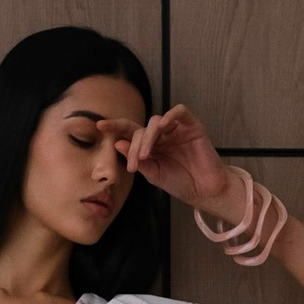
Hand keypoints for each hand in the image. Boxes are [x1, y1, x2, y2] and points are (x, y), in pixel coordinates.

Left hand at [95, 102, 231, 210]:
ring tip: (147, 154)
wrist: (203, 191)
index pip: (130, 132)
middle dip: (134, 144)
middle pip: (141, 129)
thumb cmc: (180, 183)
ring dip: (148, 137)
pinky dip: (170, 116)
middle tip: (135, 161)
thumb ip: (137, 159)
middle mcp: (161, 135)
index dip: (115, 127)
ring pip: (156, 122)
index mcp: (150, 145)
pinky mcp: (192, 126)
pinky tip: (163, 126)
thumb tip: (118, 143)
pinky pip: (179, 112)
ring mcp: (176, 129)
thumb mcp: (153, 174)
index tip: (99, 126)